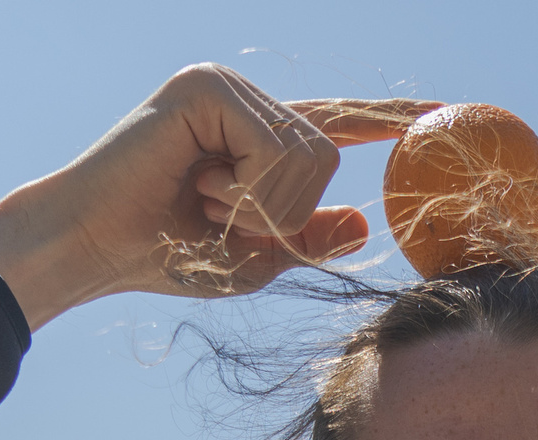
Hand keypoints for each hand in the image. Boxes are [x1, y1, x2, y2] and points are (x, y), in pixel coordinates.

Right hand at [0, 66, 434, 329]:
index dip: (390, 116)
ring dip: (261, 204)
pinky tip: (199, 188)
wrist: (95, 249)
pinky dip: (246, 189)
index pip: (339, 120)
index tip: (442, 114)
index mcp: (256, 132)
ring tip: (204, 204)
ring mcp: (224, 85)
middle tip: (223, 222)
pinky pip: (275, 147)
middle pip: (329, 152)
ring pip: (308, 153)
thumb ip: (306, 236)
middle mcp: (244, 99)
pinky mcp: (206, 87)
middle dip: (284, 212)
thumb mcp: (254, 257)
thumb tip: (360, 220)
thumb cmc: (164, 254)